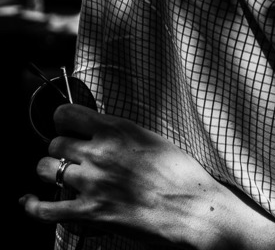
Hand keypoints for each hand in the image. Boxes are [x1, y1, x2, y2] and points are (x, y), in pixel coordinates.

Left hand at [21, 104, 273, 248]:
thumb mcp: (154, 140)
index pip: (66, 114)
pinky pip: (43, 209)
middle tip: (72, 158)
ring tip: (60, 176)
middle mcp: (99, 152)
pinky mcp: (88, 212)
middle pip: (55, 143)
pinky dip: (32, 205)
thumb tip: (102, 136)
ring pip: (46, 169)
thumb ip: (122, 136)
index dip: (63, 121)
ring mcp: (91, 183)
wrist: (193, 210)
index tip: (67, 127)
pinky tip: (29, 201)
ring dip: (51, 172)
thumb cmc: (182, 176)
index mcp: (118, 130)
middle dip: (60, 150)